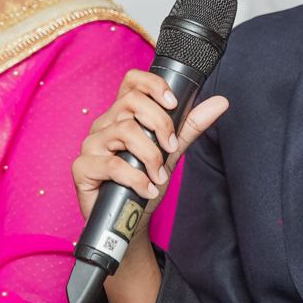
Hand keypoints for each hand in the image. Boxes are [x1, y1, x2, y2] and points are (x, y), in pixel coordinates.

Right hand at [71, 68, 228, 227]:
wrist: (128, 220)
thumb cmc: (145, 181)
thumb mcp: (172, 150)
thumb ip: (190, 126)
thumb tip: (220, 102)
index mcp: (123, 114)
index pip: (132, 81)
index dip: (153, 84)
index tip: (173, 104)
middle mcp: (105, 124)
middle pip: (131, 103)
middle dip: (160, 123)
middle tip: (171, 147)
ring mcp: (91, 144)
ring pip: (124, 131)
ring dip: (150, 156)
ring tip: (159, 176)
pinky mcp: (82, 167)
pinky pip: (111, 164)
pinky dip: (136, 178)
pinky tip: (148, 189)